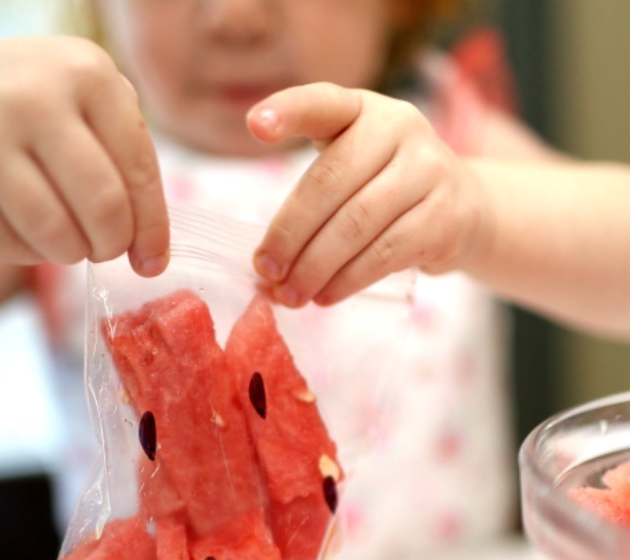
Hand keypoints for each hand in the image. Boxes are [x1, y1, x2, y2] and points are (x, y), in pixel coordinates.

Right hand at [0, 36, 168, 273]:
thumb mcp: (97, 112)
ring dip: (71, 254)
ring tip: (72, 244)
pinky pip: (8, 245)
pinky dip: (29, 255)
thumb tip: (152, 260)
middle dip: (111, 245)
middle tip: (105, 249)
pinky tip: (30, 234)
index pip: (139, 171)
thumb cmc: (49, 117)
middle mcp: (32, 94)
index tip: (151, 263)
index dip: (151, 230)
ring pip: (53, 232)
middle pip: (102, 206)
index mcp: (88, 72)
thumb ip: (134, 171)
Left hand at [247, 83, 485, 304]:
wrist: (465, 209)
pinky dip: (347, 280)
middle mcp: (400, 128)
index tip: (255, 125)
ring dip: (315, 267)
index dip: (289, 111)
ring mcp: (429, 169)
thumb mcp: (352, 172)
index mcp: (363, 110)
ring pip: (355, 225)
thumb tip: (268, 264)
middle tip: (267, 271)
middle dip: (290, 234)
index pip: (323, 103)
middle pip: (329, 183)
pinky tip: (325, 296)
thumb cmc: (386, 191)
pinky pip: (384, 254)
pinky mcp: (445, 216)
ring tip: (291, 295)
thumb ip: (310, 200)